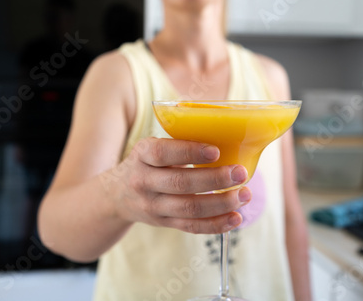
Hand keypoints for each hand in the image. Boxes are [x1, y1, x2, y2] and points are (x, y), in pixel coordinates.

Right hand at [109, 137, 251, 233]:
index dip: (190, 152)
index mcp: (142, 155)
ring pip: (189, 208)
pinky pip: (191, 226)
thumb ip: (179, 144)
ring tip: (244, 195)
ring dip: (220, 203)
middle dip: (214, 179)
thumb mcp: (152, 148)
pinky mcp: (163, 222)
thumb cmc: (147, 164)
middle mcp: (144, 181)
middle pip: (180, 183)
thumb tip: (227, 136)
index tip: (216, 151)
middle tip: (240, 173)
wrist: (118, 195)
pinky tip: (235, 218)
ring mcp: (153, 205)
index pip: (162, 153)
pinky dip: (215, 224)